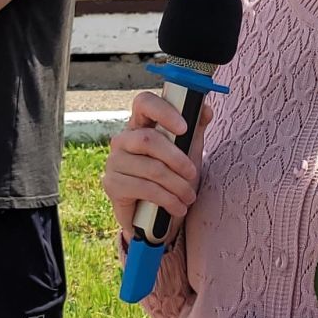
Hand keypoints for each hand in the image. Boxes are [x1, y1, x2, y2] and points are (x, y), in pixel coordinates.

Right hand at [102, 91, 207, 242]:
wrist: (158, 215)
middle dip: (177, 159)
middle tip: (193, 174)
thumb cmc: (173, 175)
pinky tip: (178, 207)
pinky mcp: (112, 185)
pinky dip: (168, 200)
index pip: (144, 103)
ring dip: (177, 186)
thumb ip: (196, 128)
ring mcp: (114, 161)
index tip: (184, 128)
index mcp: (141, 124)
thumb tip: (206, 109)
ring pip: (151, 168)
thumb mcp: (188, 150)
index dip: (163, 111)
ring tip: (190, 197)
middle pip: (149, 140)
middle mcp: (123, 139)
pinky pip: (144, 189)